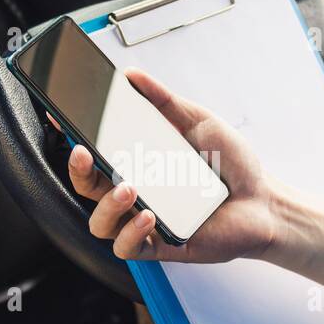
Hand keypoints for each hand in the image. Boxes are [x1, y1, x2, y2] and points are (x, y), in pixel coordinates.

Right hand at [66, 68, 281, 263]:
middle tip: (82, 152)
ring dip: (106, 204)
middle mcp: (136, 192)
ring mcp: (144, 221)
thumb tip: (131, 75)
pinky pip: (127, 248)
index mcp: (138, 163)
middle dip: (76, 170)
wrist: (264, 200)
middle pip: (87, 187)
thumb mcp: (197, 121)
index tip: (59, 116)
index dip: (71, 137)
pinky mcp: (160, 245)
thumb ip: (162, 100)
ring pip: (99, 222)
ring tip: (128, 187)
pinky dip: (131, 232)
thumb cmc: (231, 164)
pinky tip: (149, 215)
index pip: (93, 153)